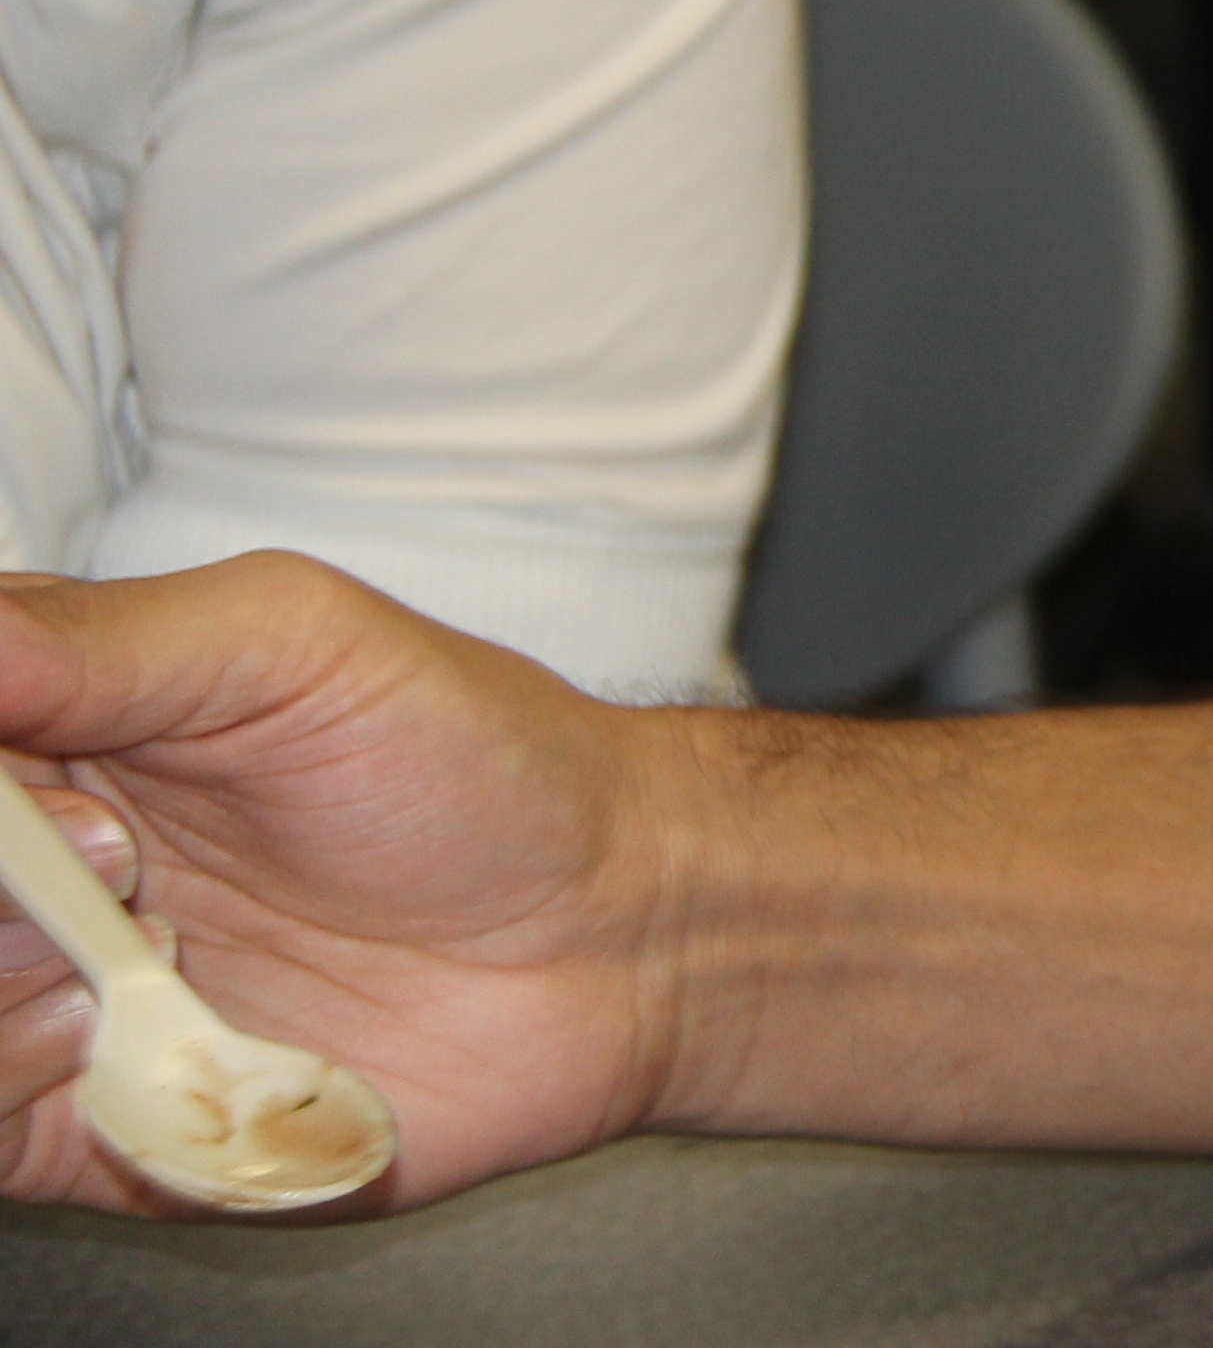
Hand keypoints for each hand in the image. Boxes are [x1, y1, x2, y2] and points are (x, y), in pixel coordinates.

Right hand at [0, 554, 680, 1212]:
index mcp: (48, 722)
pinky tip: (137, 1034)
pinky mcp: (76, 1119)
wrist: (603, 936)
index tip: (34, 776)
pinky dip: (14, 1077)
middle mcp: (25, 862)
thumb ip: (99, 641)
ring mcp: (38, 993)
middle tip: (117, 855)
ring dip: (0, 978)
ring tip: (154, 941)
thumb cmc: (475, 759)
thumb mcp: (294, 642)